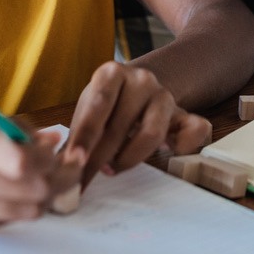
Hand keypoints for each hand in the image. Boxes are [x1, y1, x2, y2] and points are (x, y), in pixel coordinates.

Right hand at [0, 97, 84, 229]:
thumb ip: (6, 127)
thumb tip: (50, 139)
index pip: (24, 159)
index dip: (49, 155)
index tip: (55, 146)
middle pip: (34, 188)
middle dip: (55, 176)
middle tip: (58, 163)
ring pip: (26, 210)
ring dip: (41, 195)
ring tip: (38, 177)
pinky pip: (4, 221)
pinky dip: (17, 207)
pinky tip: (10, 190)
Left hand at [65, 61, 210, 188]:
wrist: (139, 87)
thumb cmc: (106, 104)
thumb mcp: (88, 109)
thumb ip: (78, 135)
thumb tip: (60, 170)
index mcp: (112, 72)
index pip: (98, 105)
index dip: (85, 135)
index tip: (73, 160)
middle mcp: (141, 79)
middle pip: (120, 125)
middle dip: (98, 158)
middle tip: (82, 181)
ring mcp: (165, 95)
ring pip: (152, 134)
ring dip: (128, 158)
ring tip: (111, 169)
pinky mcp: (186, 113)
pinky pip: (193, 132)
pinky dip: (182, 148)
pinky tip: (165, 155)